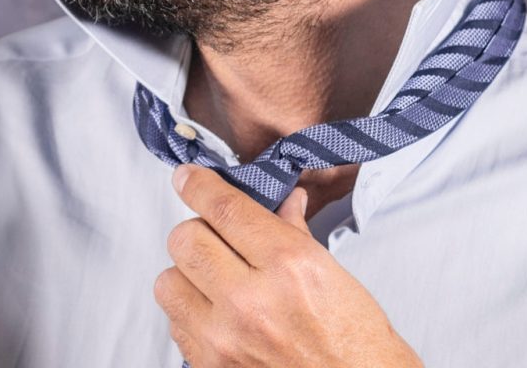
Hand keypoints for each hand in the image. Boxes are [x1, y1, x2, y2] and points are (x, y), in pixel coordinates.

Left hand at [155, 165, 420, 366]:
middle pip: (185, 240)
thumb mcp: (336, 279)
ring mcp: (226, 339)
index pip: (223, 207)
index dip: (198, 184)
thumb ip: (295, 234)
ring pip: (168, 281)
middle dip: (197, 232)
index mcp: (289, 266)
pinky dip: (190, 314)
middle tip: (215, 238)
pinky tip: (218, 316)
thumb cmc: (358, 346)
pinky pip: (175, 323)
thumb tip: (282, 200)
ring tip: (215, 281)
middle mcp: (252, 301)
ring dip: (187, 275)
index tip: (188, 178)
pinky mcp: (210, 366)